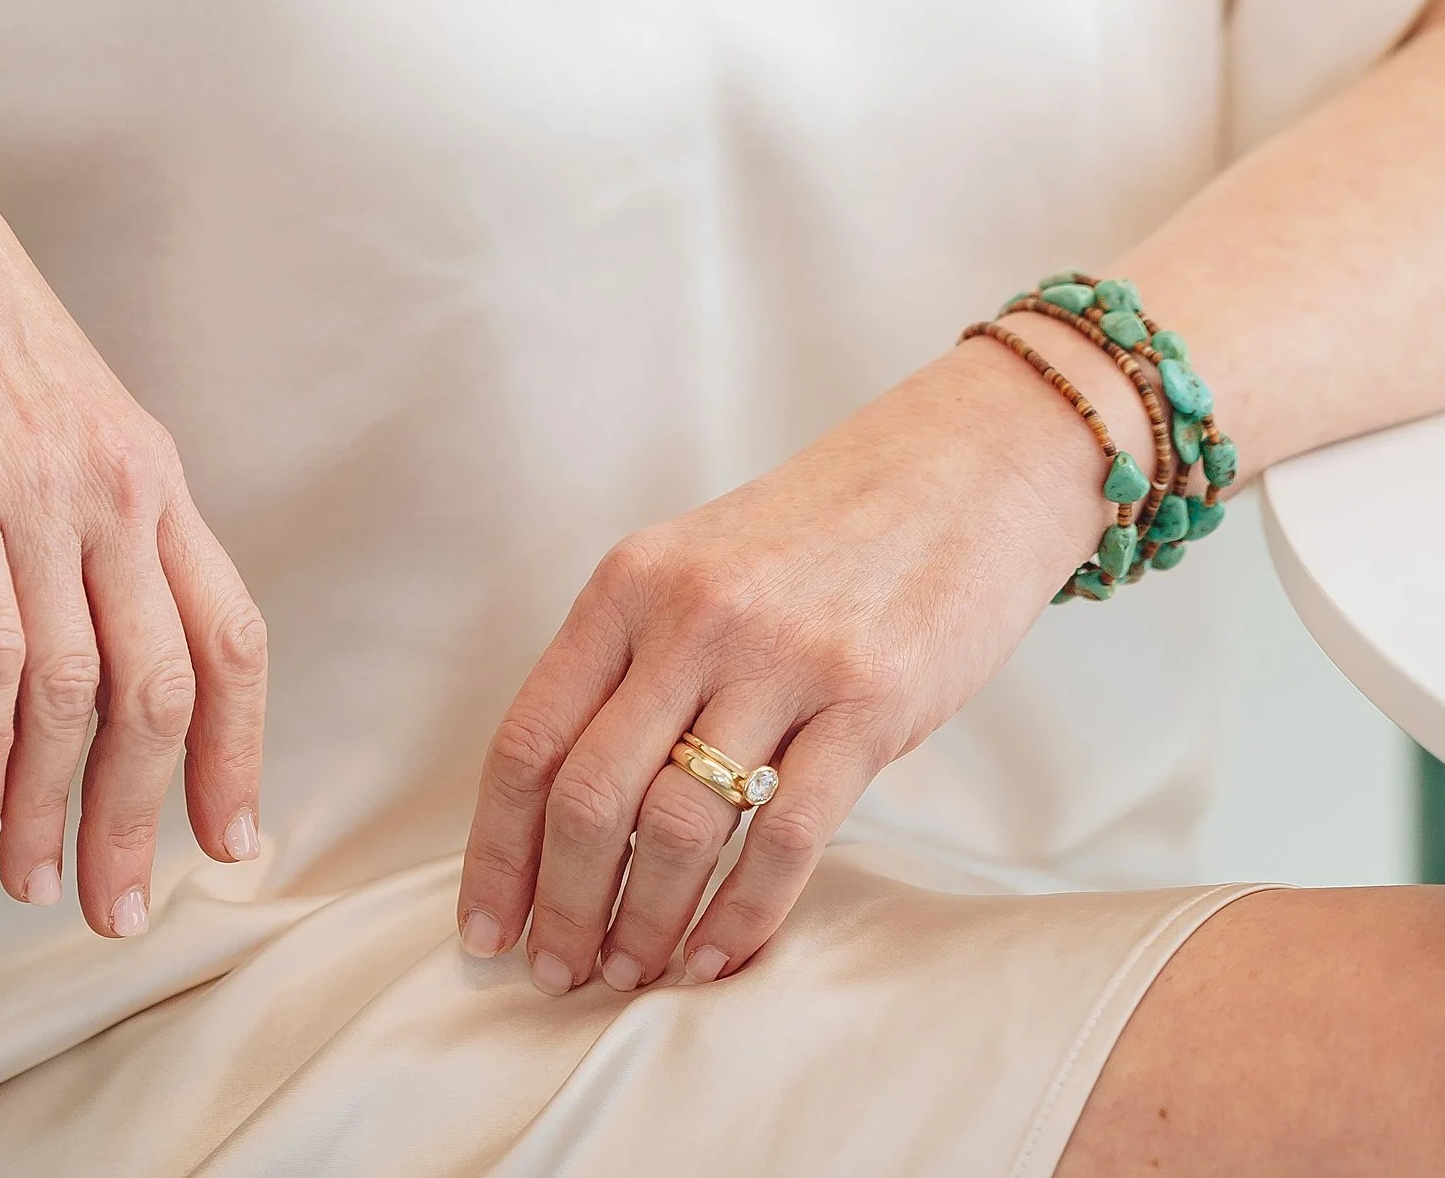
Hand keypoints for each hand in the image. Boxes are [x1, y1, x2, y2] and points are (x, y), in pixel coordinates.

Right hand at [0, 189, 266, 935]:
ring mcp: (38, 501)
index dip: (239, 749)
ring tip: (32, 880)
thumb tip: (90, 664)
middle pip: (163, 687)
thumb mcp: (69, 432)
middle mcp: (117, 495)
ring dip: (52, 805)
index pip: (231, 635)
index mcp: (156, 481)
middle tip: (119, 906)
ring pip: (76, 691)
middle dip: (144, 816)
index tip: (231, 842)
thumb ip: (94, 534)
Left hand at [457, 338, 1119, 993]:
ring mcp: (783, 657)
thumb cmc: (819, 536)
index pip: (529, 737)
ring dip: (644, 924)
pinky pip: (785, 840)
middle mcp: (693, 614)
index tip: (484, 928)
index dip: (497, 852)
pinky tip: (719, 955)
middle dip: (562, 908)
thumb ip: (632, 665)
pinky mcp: (868, 701)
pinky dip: (740, 917)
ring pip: (678, 829)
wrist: (960, 470)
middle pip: (589, 796)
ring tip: (634, 972)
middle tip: (558, 975)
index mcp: (631, 581)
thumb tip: (558, 816)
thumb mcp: (698, 568)